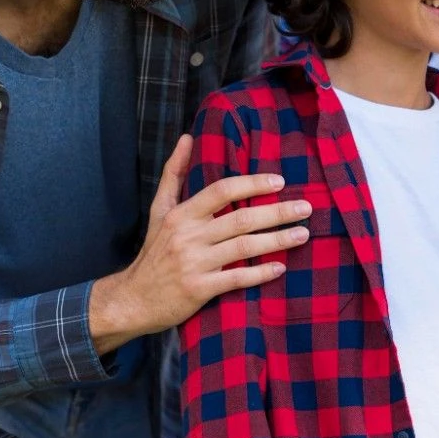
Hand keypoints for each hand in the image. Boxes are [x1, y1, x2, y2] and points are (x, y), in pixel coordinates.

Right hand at [88, 134, 308, 352]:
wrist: (133, 299)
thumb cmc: (153, 252)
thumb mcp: (158, 210)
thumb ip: (174, 174)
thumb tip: (187, 138)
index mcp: (181, 214)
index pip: (221, 190)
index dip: (252, 183)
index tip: (279, 181)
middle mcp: (188, 236)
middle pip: (241, 219)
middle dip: (277, 212)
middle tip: (305, 207)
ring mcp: (195, 263)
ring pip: (244, 247)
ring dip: (277, 240)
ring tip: (302, 234)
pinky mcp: (200, 289)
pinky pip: (237, 278)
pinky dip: (261, 272)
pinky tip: (281, 267)